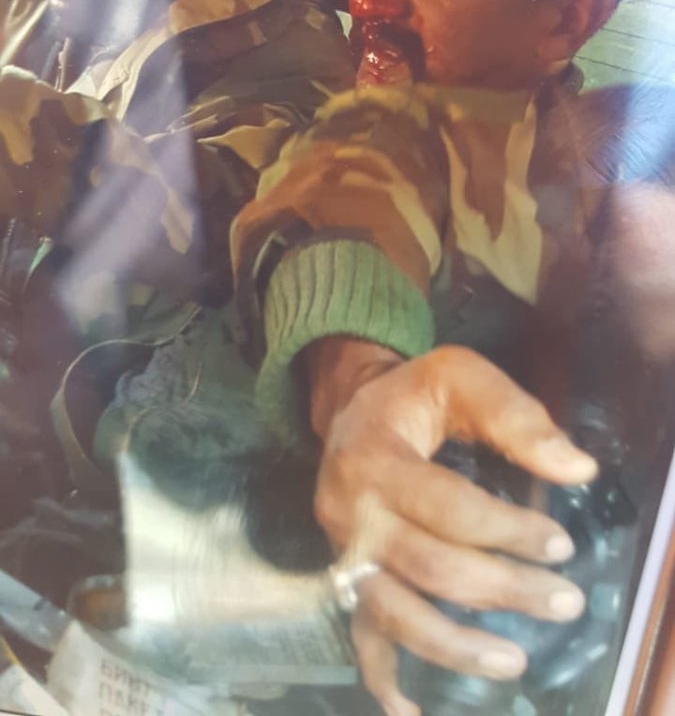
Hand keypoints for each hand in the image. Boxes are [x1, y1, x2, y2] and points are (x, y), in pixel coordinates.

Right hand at [312, 344, 597, 715]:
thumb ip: (516, 416)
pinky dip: (385, 676)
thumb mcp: (459, 376)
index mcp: (374, 456)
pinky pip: (360, 634)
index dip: (506, 531)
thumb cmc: (412, 394)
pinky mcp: (344, 576)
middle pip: (426, 565)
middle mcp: (349, 510)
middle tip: (563, 602)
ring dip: (453, 644)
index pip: (447, 506)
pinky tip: (412, 707)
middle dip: (501, 589)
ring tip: (512, 660)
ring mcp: (341, 551)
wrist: (351, 407)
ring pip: (392, 612)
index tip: (561, 544)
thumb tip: (576, 470)